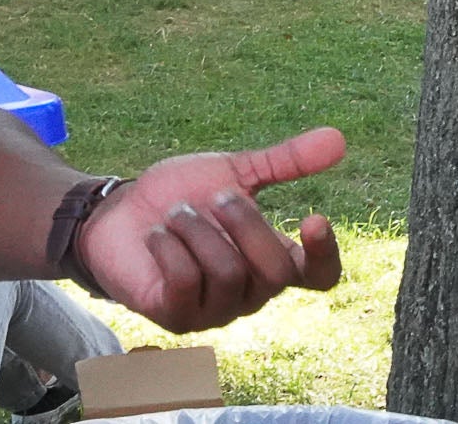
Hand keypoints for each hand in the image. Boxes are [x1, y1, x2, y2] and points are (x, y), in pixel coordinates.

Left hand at [76, 129, 346, 332]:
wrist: (119, 213)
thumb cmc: (181, 195)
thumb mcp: (234, 171)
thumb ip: (285, 161)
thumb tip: (339, 138)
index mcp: (272, 259)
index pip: (320, 277)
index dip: (325, 256)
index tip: (314, 218)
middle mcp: (251, 292)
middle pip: (274, 270)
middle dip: (243, 222)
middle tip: (215, 197)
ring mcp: (215, 311)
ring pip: (228, 274)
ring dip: (197, 231)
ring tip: (176, 214)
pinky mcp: (176, 318)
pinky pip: (186, 283)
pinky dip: (170, 248)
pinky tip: (158, 236)